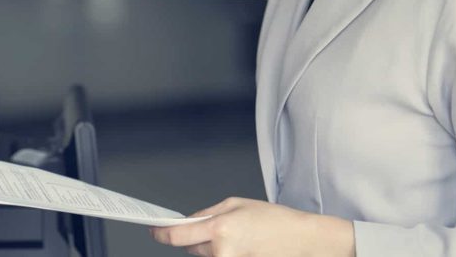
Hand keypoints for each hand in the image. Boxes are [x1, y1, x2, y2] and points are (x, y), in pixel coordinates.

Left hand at [149, 197, 354, 256]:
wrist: (301, 240)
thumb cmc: (273, 219)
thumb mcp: (236, 204)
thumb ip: (207, 213)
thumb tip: (187, 222)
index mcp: (220, 229)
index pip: (178, 236)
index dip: (161, 234)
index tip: (154, 231)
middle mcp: (222, 251)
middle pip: (191, 248)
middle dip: (194, 237)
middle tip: (212, 228)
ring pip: (205, 256)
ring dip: (209, 247)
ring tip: (231, 236)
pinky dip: (220, 253)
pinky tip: (236, 245)